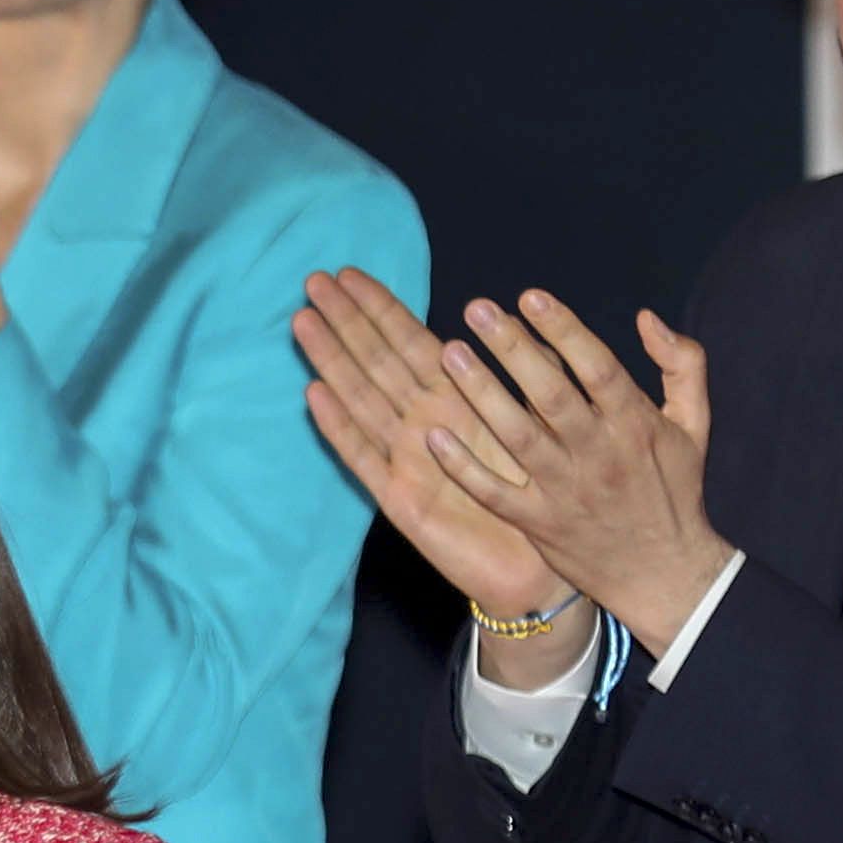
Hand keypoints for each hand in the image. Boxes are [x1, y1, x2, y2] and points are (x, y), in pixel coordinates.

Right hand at [295, 268, 570, 641]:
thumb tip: (492, 325)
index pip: (409, 342)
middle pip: (377, 363)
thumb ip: (511, 380)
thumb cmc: (537, 496)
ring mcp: (406, 460)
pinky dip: (340, 428)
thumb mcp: (532, 425)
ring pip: (363, 400)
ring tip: (305, 322)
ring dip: (333, 361)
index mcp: (454, 402)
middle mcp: (423, 424)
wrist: (536, 569)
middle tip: (313, 282)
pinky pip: (365, 459)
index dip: (380, 308)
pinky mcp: (401, 501)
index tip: (350, 273)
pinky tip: (315, 395)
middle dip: (346, 322)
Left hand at [423, 290, 728, 657]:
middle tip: (477, 310)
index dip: (563, 328)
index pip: (597, 366)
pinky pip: (494, 493)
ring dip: (481, 394)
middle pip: (550, 393)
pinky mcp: (538, 523)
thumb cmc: (675, 489)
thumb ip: (682, 363)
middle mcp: (598, 453)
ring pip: (517, 437)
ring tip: (450, 355)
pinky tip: (434, 437)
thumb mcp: (694, 423)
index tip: (530, 295)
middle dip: (513, 348)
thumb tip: (648, 317)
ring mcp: (564, 490)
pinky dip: (463, 468)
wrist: (664, 572)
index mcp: (635, 423)